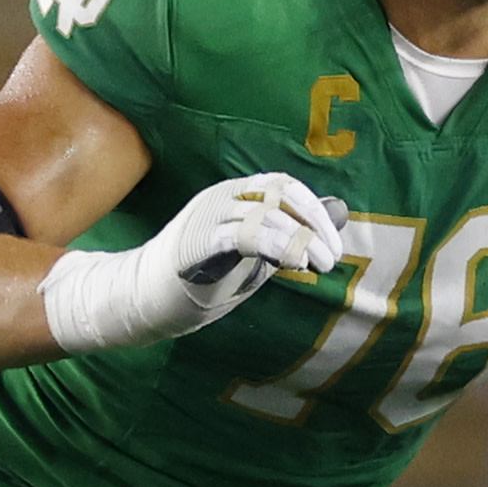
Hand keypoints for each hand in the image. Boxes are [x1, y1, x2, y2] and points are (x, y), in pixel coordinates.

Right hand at [38, 174, 345, 352]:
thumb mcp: (260, 254)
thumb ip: (295, 233)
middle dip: (312, 224)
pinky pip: (240, 235)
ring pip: (263, 214)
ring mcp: (207, 217)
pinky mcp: (196, 244)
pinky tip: (292, 265)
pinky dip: (272, 247)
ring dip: (297, 240)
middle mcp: (223, 197)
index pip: (284, 186)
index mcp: (237, 195)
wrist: (145, 300)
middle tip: (331, 259)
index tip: (334, 246)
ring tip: (316, 265)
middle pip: (278, 194)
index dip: (315, 211)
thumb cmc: (206, 278)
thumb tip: (341, 209)